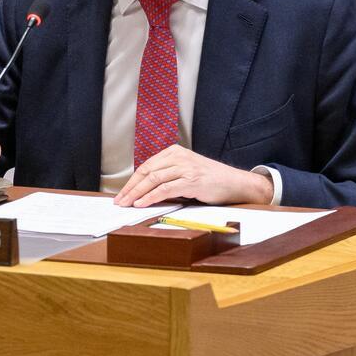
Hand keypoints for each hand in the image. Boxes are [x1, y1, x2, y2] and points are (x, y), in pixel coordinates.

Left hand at [114, 145, 274, 207]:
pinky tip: (142, 203)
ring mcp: (185, 167)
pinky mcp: (191, 180)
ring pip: (153, 179)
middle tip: (119, 200)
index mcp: (175, 151)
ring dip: (137, 193)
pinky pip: (165, 189)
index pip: (147, 166)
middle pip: (147, 171)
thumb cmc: (211, 180)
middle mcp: (179, 156)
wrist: (235, 183)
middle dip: (130, 187)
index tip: (122, 193)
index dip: (132, 180)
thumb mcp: (187, 171)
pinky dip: (151, 197)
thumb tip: (145, 191)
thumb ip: (169, 176)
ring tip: (127, 203)